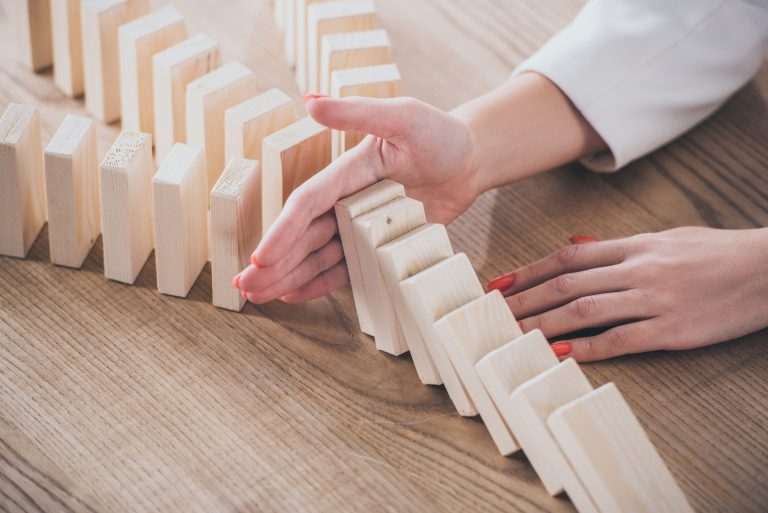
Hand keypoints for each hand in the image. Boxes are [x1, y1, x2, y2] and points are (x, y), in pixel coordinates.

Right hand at [235, 95, 478, 303]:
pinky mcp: (377, 244)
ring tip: (260, 296)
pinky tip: (293, 295)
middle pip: (303, 235)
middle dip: (274, 262)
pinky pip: (344, 268)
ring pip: (317, 256)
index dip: (283, 231)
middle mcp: (346, 201)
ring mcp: (360, 225)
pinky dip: (319, 282)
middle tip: (246, 287)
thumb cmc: (439, 134)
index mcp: (346, 172)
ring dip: (288, 276)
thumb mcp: (402, 115)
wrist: (469, 160)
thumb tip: (311, 101)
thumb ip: (357, 113)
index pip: (307, 204)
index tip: (261, 256)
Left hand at [490, 227, 767, 361]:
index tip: (500, 284)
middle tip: (491, 314)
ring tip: (511, 335)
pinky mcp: (672, 329)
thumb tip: (574, 247)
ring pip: (584, 312)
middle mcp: (637, 270)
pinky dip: (585, 348)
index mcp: (633, 246)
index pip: (567, 258)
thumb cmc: (716, 253)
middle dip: (524, 300)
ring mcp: (653, 299)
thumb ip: (616, 246)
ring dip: (542, 323)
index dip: (529, 271)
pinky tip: (559, 354)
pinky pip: (619, 339)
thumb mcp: (665, 238)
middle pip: (566, 285)